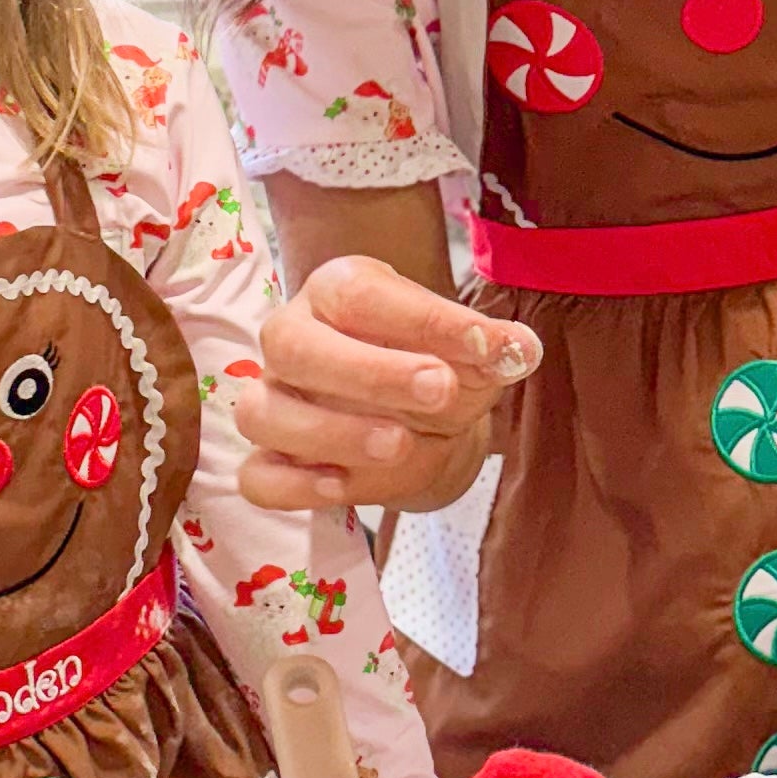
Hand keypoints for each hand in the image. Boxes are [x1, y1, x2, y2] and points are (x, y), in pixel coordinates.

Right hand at [239, 254, 539, 514]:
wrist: (418, 417)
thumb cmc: (436, 365)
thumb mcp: (471, 352)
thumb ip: (490, 348)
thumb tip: (519, 350)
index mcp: (337, 291)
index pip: (360, 294)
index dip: (423, 320)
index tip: (486, 346)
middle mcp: (292, 338)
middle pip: (293, 345)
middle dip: (370, 372)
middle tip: (440, 389)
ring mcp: (272, 400)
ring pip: (262, 413)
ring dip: (332, 432)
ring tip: (401, 442)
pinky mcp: (268, 459)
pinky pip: (256, 477)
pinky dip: (293, 486)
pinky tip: (342, 485)